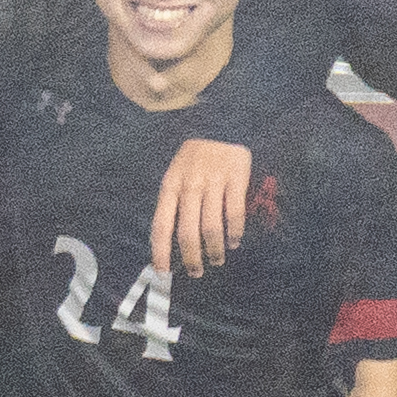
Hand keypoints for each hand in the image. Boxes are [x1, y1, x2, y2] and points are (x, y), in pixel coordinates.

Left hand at [150, 134, 251, 276]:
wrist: (220, 125)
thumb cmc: (194, 158)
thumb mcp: (176, 175)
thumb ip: (174, 203)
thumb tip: (170, 240)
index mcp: (170, 187)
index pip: (161, 225)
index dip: (160, 250)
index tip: (163, 270)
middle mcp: (189, 186)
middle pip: (187, 231)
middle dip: (191, 257)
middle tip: (196, 272)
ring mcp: (213, 182)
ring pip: (211, 226)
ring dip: (214, 249)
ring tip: (217, 260)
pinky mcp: (236, 179)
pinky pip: (234, 212)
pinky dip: (234, 231)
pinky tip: (234, 241)